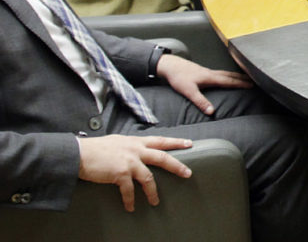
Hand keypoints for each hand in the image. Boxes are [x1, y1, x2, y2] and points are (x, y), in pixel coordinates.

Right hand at [77, 134, 192, 211]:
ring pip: (149, 178)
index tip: (189, 143)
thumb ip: (130, 146)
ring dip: (153, 192)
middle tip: (188, 173)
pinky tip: (131, 207)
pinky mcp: (120, 173)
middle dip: (177, 166)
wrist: (78, 153)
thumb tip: (137, 150)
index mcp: (135, 142)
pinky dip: (131, 200)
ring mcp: (129, 161)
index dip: (175, 142)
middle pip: (162, 157)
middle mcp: (135, 150)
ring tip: (155, 202)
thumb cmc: (96, 148)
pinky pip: (129, 190)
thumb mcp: (118, 142)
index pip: (160, 140)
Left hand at [156, 54, 251, 115]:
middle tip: (253, 80)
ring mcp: (207, 71)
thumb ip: (200, 101)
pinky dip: (227, 75)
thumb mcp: (189, 91)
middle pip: (231, 75)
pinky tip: (225, 77)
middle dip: (242, 78)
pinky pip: (220, 73)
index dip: (241, 83)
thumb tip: (211, 111)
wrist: (170, 65)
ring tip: (243, 77)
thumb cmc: (179, 77)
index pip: (229, 81)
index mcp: (210, 77)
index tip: (252, 85)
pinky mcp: (203, 71)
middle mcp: (211, 73)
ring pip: (226, 73)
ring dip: (236, 75)